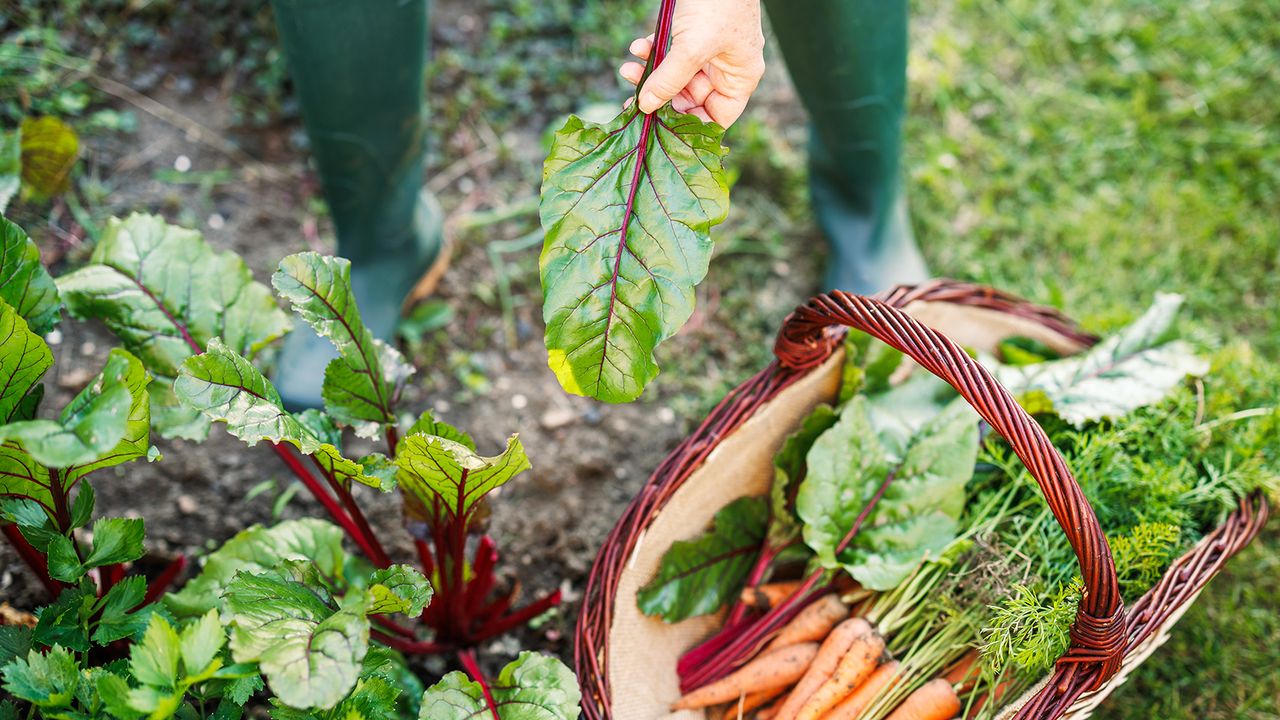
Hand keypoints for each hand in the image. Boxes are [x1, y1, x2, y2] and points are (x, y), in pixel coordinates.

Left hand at [619, 0, 765, 127]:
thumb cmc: (718, 3)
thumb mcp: (691, 48)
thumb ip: (668, 81)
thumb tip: (645, 107)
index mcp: (740, 78)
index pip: (717, 118)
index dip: (689, 127)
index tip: (659, 128)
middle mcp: (726, 69)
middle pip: (690, 99)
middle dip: (660, 96)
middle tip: (632, 99)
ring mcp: (709, 51)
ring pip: (675, 76)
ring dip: (650, 74)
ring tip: (627, 69)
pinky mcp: (692, 35)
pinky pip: (670, 54)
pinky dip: (653, 52)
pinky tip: (638, 46)